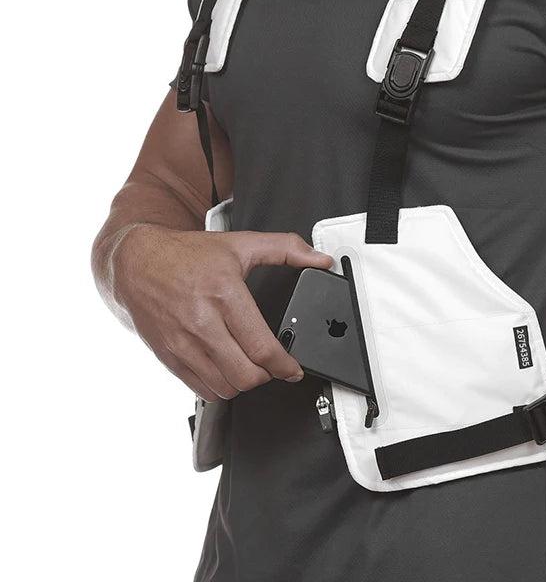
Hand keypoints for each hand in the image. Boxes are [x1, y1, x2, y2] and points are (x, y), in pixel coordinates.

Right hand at [113, 225, 332, 400]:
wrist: (136, 261)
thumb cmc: (189, 254)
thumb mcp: (242, 244)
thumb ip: (286, 248)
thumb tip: (320, 259)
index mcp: (225, 294)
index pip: (262, 347)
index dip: (285, 366)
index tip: (294, 369)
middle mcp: (202, 321)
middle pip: (245, 375)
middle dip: (266, 376)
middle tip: (271, 366)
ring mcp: (182, 342)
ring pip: (224, 387)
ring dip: (243, 383)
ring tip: (249, 366)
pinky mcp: (168, 356)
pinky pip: (200, 390)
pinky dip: (219, 387)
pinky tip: (225, 370)